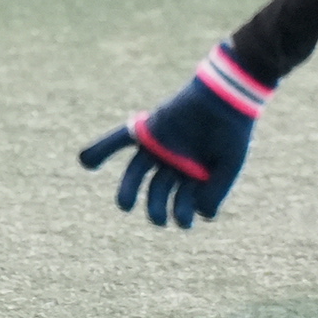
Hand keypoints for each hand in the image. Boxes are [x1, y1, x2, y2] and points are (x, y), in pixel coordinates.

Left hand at [77, 45, 269, 226]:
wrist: (228, 98)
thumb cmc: (232, 133)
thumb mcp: (228, 167)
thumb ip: (215, 192)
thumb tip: (202, 214)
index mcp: (194, 176)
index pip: (182, 203)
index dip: (181, 214)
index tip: (188, 219)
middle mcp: (173, 163)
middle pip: (155, 192)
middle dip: (155, 210)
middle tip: (159, 219)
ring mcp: (158, 148)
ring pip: (135, 174)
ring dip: (127, 192)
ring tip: (125, 206)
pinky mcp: (147, 130)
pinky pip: (119, 140)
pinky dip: (100, 149)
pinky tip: (85, 162)